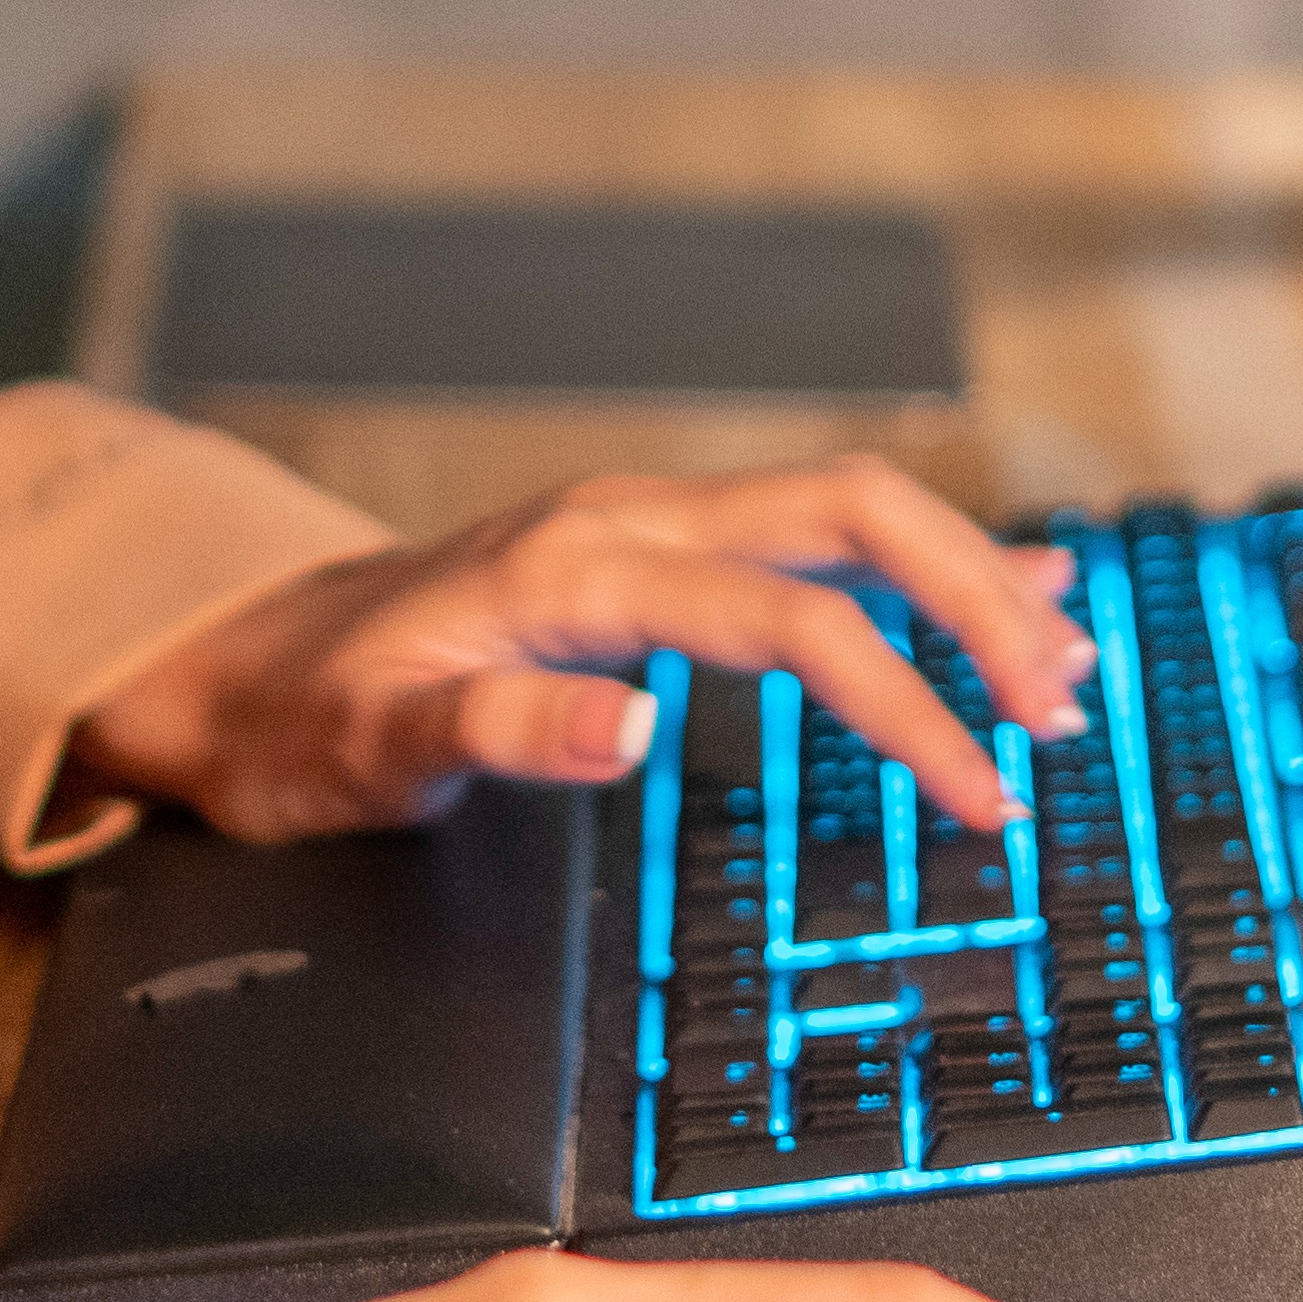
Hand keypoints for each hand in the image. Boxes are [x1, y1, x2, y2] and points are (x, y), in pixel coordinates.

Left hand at [75, 459, 1095, 840]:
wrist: (237, 660)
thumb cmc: (300, 716)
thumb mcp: (370, 745)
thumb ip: (497, 725)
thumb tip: (631, 725)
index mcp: (580, 563)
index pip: (791, 615)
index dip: (903, 698)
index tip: (978, 789)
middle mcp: (631, 519)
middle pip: (854, 516)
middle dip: (975, 601)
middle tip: (1060, 709)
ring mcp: (648, 525)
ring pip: (848, 512)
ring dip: (964, 575)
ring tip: (1066, 659)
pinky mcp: (655, 551)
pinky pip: (812, 533)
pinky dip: (918, 562)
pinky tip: (1003, 585)